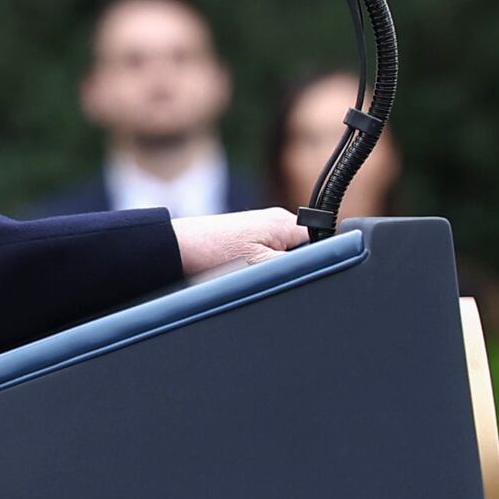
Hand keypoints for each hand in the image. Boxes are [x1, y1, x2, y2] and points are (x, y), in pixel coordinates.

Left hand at [176, 208, 311, 279]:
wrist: (177, 249)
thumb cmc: (212, 253)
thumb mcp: (259, 264)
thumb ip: (292, 264)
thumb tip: (316, 266)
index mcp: (285, 223)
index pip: (321, 242)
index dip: (316, 263)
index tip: (299, 278)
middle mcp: (277, 221)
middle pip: (303, 249)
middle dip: (291, 268)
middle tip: (265, 277)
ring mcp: (262, 227)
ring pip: (284, 254)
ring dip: (273, 268)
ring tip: (248, 273)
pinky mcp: (248, 236)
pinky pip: (267, 254)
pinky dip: (259, 266)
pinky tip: (242, 271)